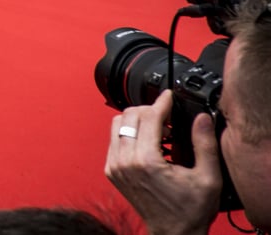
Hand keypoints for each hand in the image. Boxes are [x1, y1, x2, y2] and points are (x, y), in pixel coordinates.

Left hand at [104, 90, 220, 234]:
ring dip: (137, 120)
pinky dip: (128, 132)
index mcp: (146, 161)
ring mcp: (114, 166)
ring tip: (158, 129)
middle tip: (167, 116)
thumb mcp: (207, 177)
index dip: (161, 102)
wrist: (172, 232)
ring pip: (116, 123)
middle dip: (149, 110)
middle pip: (129, 115)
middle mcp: (124, 161)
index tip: (169, 97)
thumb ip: (204, 144)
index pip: (148, 117)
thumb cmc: (189, 210)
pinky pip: (113, 138)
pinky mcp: (111, 170)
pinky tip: (148, 141)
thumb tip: (201, 117)